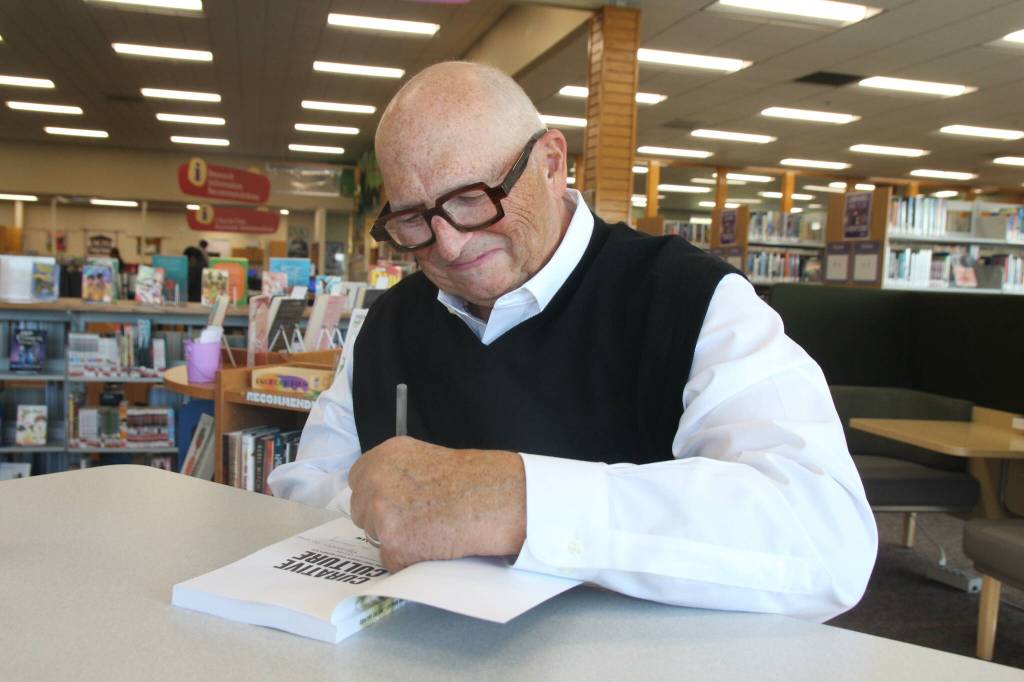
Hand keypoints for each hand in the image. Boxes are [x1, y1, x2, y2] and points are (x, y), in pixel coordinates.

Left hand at [348, 436, 525, 572]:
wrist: (491, 499)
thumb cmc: (470, 479)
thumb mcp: (423, 457)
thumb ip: (395, 471)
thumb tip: (382, 492)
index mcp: (382, 457)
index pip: (358, 480)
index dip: (374, 493)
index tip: (389, 501)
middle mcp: (374, 483)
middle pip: (361, 510)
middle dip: (381, 518)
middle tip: (413, 519)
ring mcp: (380, 515)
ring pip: (374, 537)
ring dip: (395, 539)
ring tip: (427, 531)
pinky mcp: (393, 546)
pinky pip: (391, 561)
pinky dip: (408, 560)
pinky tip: (431, 545)